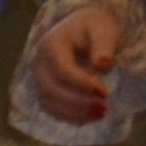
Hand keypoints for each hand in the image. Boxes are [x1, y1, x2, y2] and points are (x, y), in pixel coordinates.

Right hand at [30, 3, 129, 124]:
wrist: (81, 27)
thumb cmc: (94, 27)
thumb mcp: (103, 29)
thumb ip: (104, 46)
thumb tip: (103, 65)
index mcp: (51, 46)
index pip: (62, 71)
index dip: (82, 84)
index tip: (105, 92)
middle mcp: (39, 64)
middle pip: (51, 89)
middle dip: (78, 102)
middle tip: (104, 107)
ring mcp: (39, 78)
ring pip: (49, 102)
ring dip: (74, 112)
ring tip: (101, 114)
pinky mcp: (45, 89)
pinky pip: (52, 107)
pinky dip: (70, 116)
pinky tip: (90, 117)